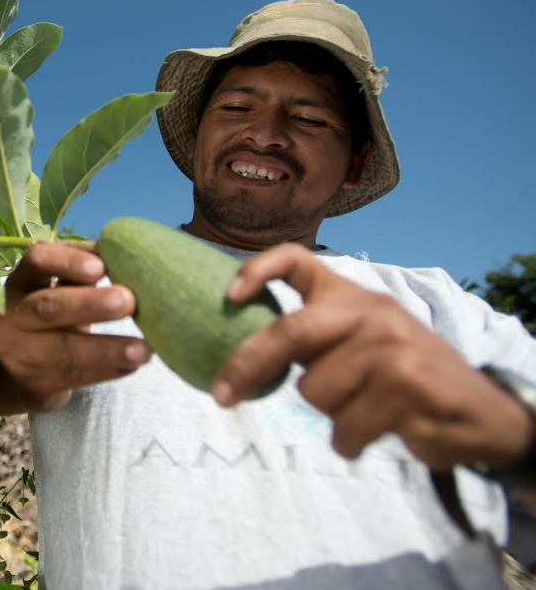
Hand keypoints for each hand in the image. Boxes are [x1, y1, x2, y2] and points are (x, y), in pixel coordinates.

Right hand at [0, 241, 150, 413]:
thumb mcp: (58, 291)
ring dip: (107, 349)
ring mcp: (19, 352)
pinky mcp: (35, 383)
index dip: (67, 262)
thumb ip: (82, 274)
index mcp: (21, 281)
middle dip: (90, 304)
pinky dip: (107, 370)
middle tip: (129, 301)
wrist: (18, 375)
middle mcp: (13, 315)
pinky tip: (131, 365)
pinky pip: (74, 376)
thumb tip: (123, 254)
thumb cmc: (52, 320)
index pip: (37, 261)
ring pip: (64, 349)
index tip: (101, 268)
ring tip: (144, 350)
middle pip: (47, 306)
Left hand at [211, 243, 533, 470]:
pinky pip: (345, 426)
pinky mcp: (407, 385)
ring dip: (330, 413)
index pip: (296, 260)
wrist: (478, 411)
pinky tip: (376, 430)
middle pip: (290, 334)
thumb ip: (314, 341)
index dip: (257, 270)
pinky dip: (349, 441)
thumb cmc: (400, 377)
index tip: (227, 296)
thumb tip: (239, 359)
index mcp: (350, 295)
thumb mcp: (360, 342)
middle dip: (248, 366)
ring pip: (315, 390)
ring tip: (365, 407)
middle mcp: (370, 311)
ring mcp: (391, 345)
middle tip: (222, 397)